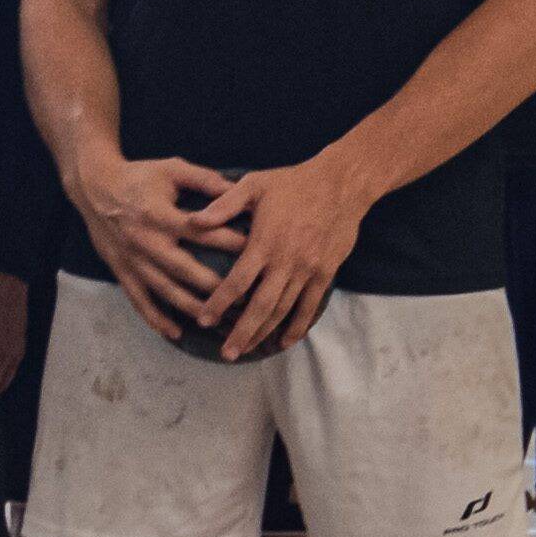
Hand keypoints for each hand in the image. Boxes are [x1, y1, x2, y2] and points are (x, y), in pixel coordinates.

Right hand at [72, 153, 244, 341]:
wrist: (93, 187)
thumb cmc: (139, 176)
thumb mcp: (172, 169)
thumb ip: (205, 180)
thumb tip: (239, 190)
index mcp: (160, 215)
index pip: (201, 232)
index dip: (230, 242)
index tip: (256, 254)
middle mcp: (145, 241)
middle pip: (185, 270)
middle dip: (216, 287)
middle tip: (245, 300)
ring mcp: (131, 260)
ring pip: (164, 290)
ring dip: (191, 308)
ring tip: (218, 322)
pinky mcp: (120, 270)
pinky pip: (138, 299)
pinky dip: (155, 318)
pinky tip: (175, 332)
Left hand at [187, 153, 375, 360]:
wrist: (343, 183)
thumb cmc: (292, 182)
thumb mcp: (253, 184)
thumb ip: (223, 205)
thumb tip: (192, 221)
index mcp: (264, 242)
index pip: (237, 281)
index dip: (219, 304)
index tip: (203, 321)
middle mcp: (286, 261)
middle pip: (260, 306)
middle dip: (242, 332)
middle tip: (226, 353)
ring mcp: (308, 269)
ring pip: (284, 310)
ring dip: (265, 333)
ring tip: (247, 351)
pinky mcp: (326, 273)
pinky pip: (310, 306)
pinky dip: (297, 326)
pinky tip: (284, 342)